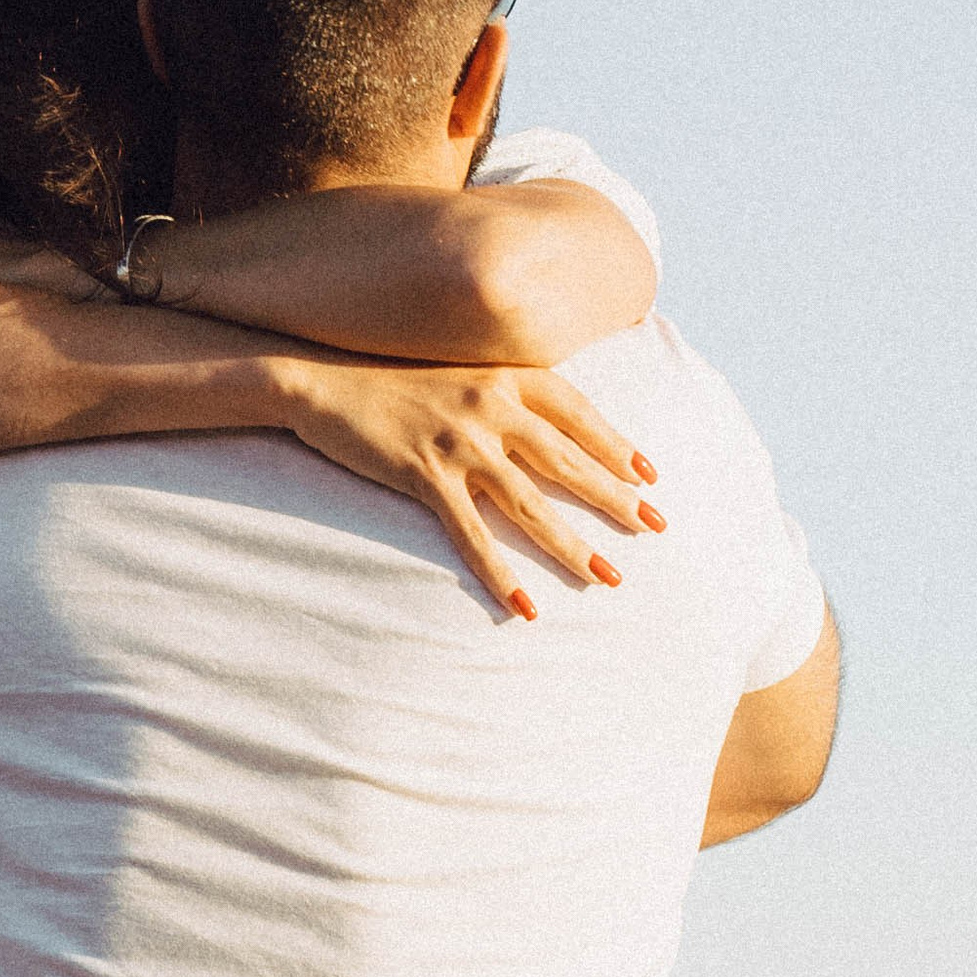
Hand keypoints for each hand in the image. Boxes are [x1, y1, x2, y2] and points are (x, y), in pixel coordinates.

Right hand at [271, 360, 662, 619]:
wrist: (322, 376)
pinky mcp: (422, 475)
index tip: (651, 476)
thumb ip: (503, 390)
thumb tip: (544, 425)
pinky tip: (525, 606)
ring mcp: (458, 443)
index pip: (578, 414)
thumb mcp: (458, 370)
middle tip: (655, 528)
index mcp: (505, 376)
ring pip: (529, 504)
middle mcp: (490, 406)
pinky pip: (471, 534)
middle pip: (567, 461)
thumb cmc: (391, 374)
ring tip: (607, 576)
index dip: (617, 446)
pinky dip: (500, 574)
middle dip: (616, 499)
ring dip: (571, 544)